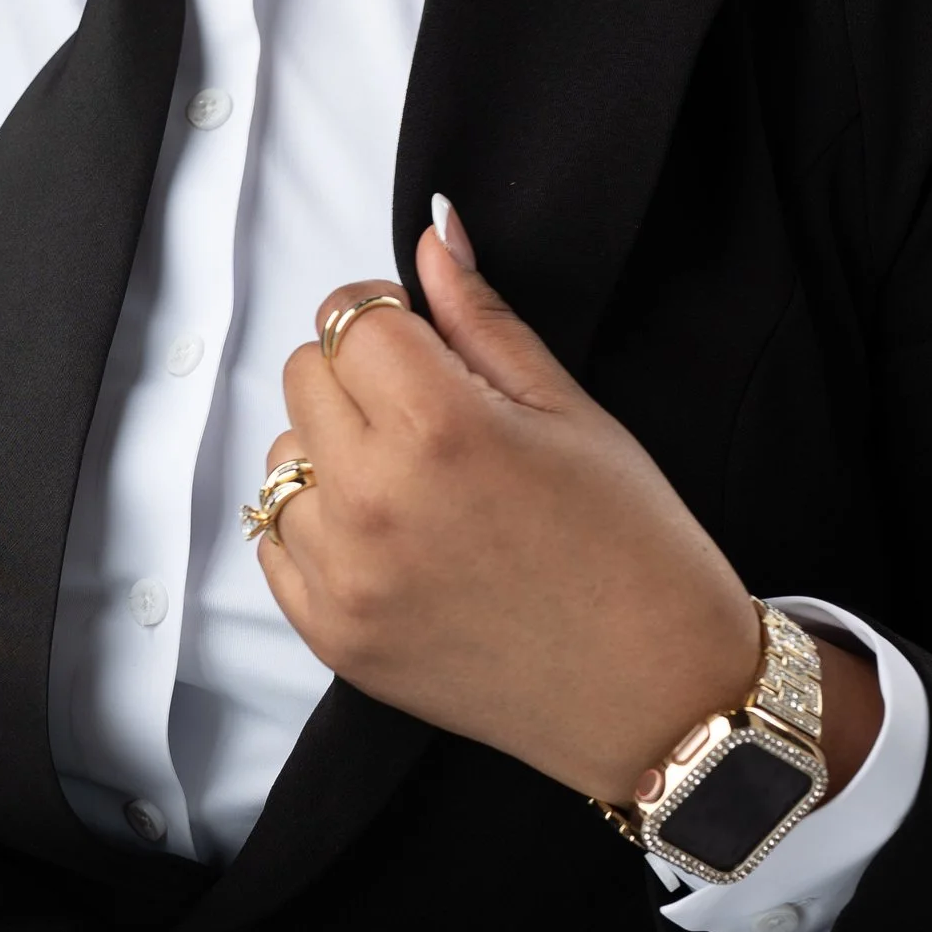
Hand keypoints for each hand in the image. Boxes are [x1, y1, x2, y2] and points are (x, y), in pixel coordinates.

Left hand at [255, 204, 877, 800]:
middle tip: (432, 415)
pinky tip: (394, 540)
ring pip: (284, 462)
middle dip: (359, 377)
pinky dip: (320, 529)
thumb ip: (482, 319)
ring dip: (335, 455)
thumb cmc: (633, 547)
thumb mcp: (571, 411)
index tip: (428, 344)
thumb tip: (431, 236)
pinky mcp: (333, 637)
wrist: (655, 695)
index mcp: (440, 427)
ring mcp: (344, 577)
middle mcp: (373, 500)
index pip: (348, 319)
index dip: (390, 319)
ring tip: (420, 487)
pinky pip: (276, 545)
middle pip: (304, 378)